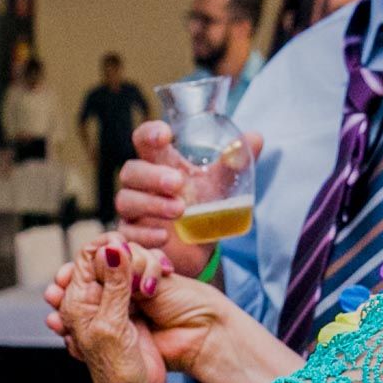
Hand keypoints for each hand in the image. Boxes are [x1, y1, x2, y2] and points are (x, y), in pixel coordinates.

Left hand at [42, 236, 169, 353]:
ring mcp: (115, 302)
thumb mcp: (112, 325)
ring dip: (142, 266)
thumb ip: (113, 286)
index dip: (106, 247)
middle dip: (127, 256)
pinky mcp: (135, 308)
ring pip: (126, 265)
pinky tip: (161, 279)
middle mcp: (94, 297)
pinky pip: (141, 278)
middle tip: (142, 274)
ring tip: (152, 285)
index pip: (85, 256)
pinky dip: (151, 274)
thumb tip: (112, 248)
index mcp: (78, 299)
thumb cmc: (118, 371)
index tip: (126, 251)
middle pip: (106, 256)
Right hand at [115, 121, 261, 274]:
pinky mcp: (132, 236)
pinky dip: (145, 234)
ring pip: (126, 200)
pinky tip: (165, 236)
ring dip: (152, 204)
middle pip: (131, 171)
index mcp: (159, 163)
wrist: (199, 249)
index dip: (149, 134)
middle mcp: (141, 184)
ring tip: (181, 210)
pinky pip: (128, 233)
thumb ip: (235, 161)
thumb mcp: (220, 184)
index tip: (165, 134)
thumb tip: (256, 137)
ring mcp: (133, 211)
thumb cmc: (203, 207)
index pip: (143, 140)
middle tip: (178, 183)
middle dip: (152, 176)